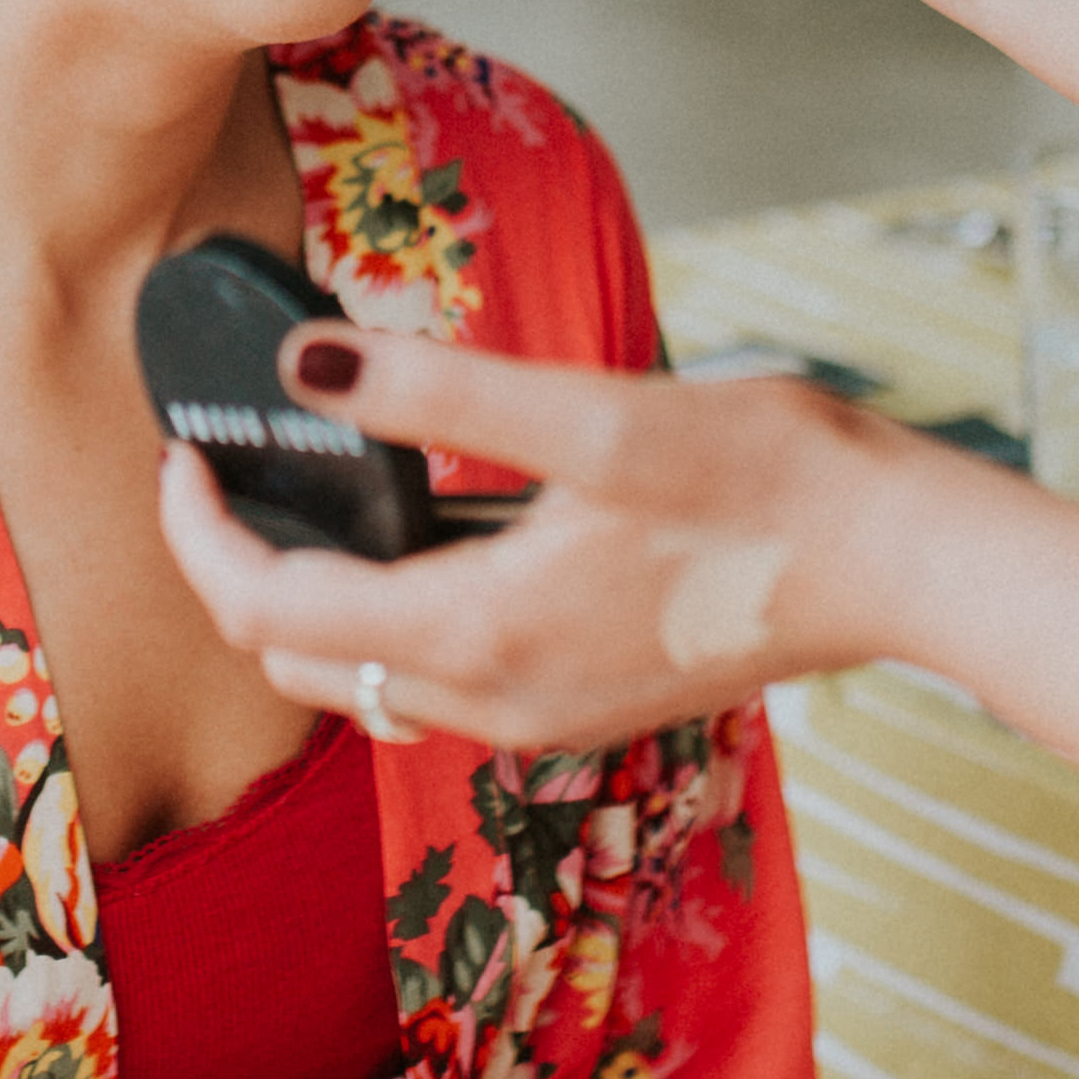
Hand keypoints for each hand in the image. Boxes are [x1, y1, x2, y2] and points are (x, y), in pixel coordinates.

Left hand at [151, 330, 955, 748]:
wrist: (897, 563)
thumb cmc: (768, 479)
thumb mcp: (593, 411)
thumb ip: (437, 389)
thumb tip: (304, 360)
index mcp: (481, 630)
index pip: (270, 608)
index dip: (200, 532)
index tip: (180, 454)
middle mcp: (496, 701)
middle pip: (302, 659)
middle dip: (238, 568)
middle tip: (221, 469)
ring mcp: (541, 719)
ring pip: (367, 678)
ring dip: (313, 598)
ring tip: (303, 491)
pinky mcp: (580, 706)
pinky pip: (440, 677)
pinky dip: (391, 615)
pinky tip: (424, 534)